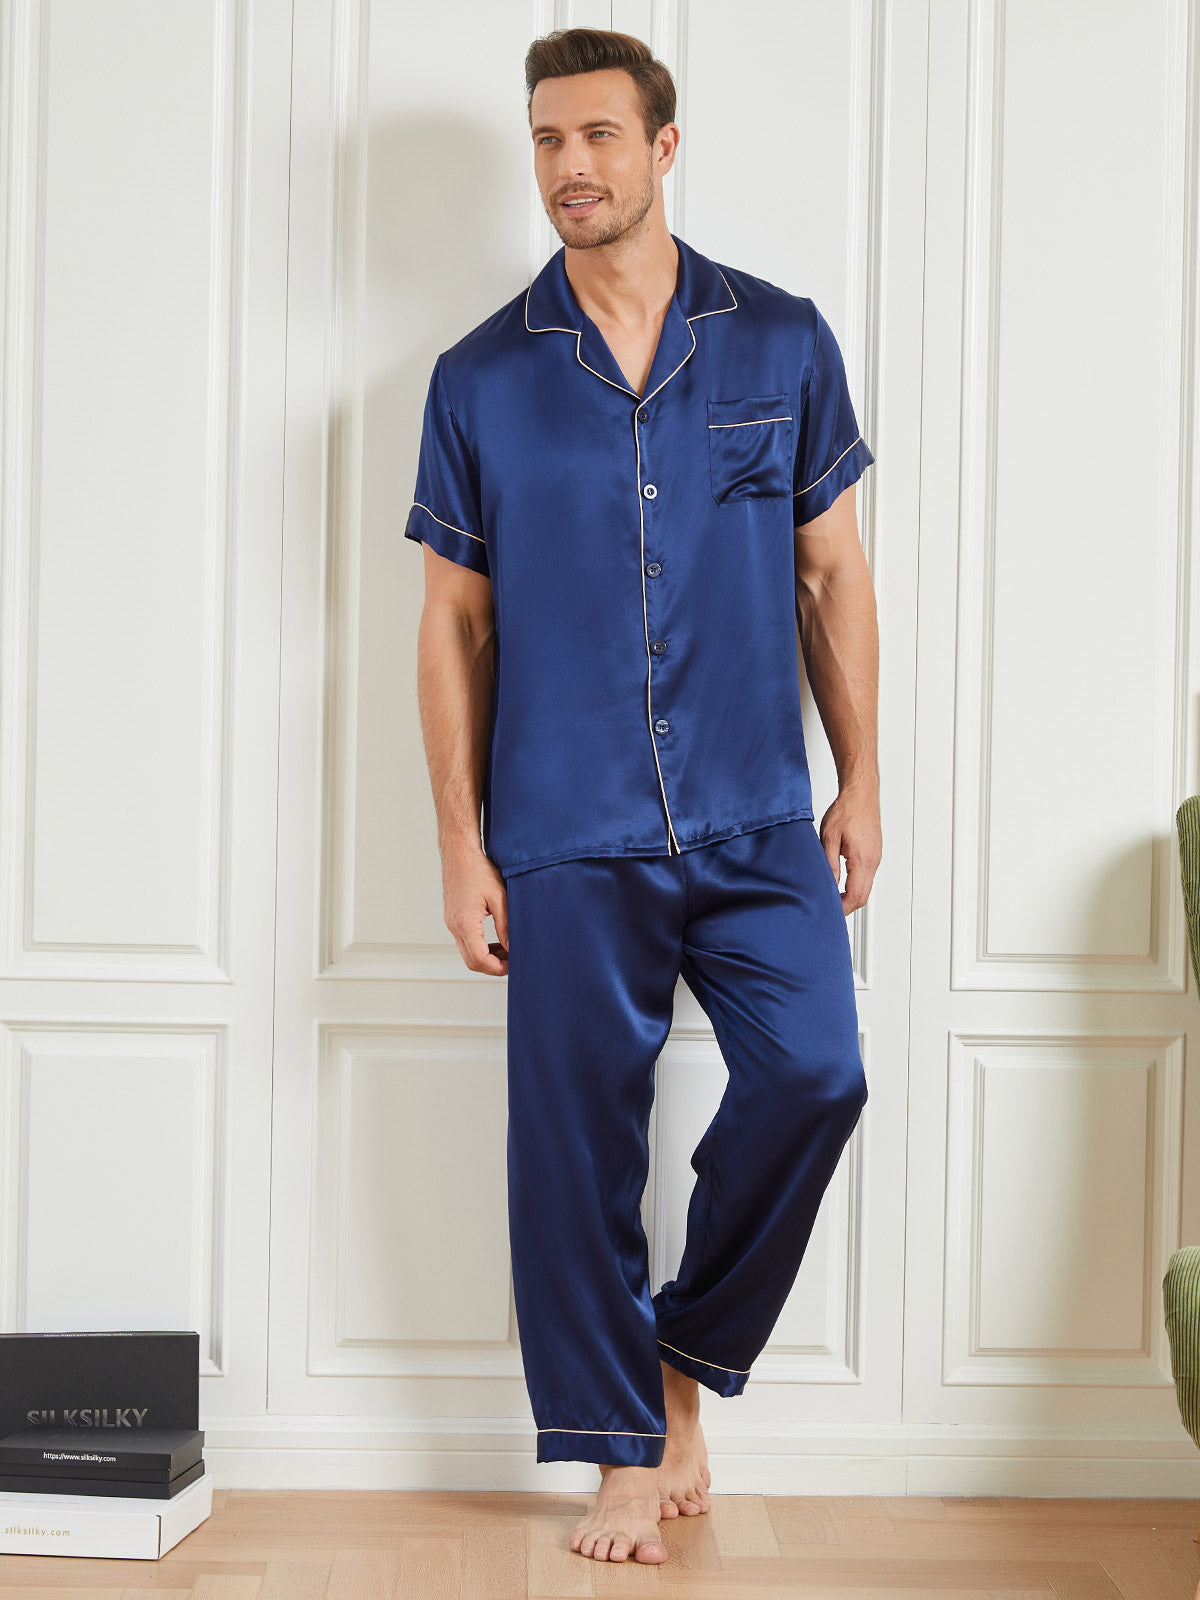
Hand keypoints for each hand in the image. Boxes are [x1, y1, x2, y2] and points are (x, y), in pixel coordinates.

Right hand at [442, 839, 508, 974]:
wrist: (459, 854)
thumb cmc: (478, 870)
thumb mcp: (499, 897)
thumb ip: (506, 925)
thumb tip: (512, 947)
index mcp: (465, 923)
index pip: (479, 959)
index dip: (498, 968)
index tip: (513, 965)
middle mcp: (454, 927)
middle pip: (471, 962)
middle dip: (492, 967)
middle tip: (512, 962)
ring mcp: (451, 923)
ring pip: (467, 953)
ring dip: (486, 957)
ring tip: (506, 951)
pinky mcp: (453, 919)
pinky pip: (465, 942)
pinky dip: (479, 947)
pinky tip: (495, 941)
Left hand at [819, 782, 881, 914]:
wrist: (861, 794)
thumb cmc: (847, 810)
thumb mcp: (829, 837)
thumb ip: (829, 864)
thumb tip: (828, 885)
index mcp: (862, 859)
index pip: (856, 895)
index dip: (842, 908)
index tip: (829, 912)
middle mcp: (873, 861)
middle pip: (863, 896)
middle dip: (846, 906)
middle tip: (828, 909)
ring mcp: (875, 858)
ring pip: (865, 888)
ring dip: (850, 896)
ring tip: (832, 899)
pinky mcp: (874, 854)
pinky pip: (866, 877)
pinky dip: (855, 886)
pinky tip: (841, 884)